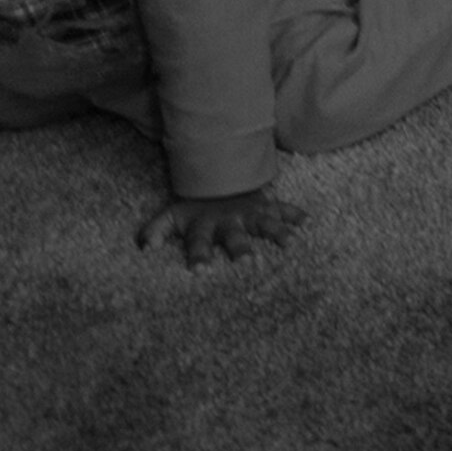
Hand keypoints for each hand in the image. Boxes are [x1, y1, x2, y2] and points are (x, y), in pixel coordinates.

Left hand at [138, 188, 305, 266]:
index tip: (200, 272)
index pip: (199, 242)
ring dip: (276, 232)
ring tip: (288, 243)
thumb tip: (145, 249)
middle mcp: (228, 221)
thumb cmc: (195, 209)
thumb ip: (155, 231)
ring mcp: (249, 213)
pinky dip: (295, 215)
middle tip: (246, 263)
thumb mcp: (171, 216)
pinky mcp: (266, 206)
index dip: (199, 256)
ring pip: (264, 223)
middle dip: (241, 249)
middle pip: (234, 236)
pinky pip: (283, 209)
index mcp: (204, 226)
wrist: (218, 178)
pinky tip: (307, 222)